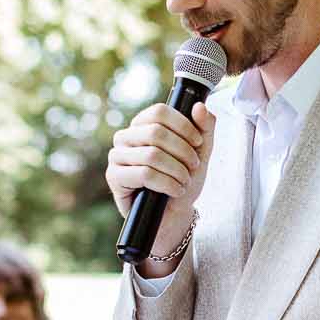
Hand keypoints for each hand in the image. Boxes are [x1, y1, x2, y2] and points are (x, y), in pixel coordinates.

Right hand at [106, 99, 214, 247]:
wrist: (175, 212)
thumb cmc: (183, 178)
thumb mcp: (201, 152)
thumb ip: (205, 127)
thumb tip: (199, 106)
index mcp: (143, 124)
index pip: (159, 112)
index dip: (183, 126)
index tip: (198, 142)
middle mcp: (126, 136)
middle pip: (156, 133)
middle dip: (182, 151)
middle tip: (193, 166)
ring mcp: (117, 156)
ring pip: (151, 155)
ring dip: (177, 170)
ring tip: (185, 181)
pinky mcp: (114, 176)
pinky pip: (144, 174)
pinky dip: (167, 183)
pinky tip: (175, 190)